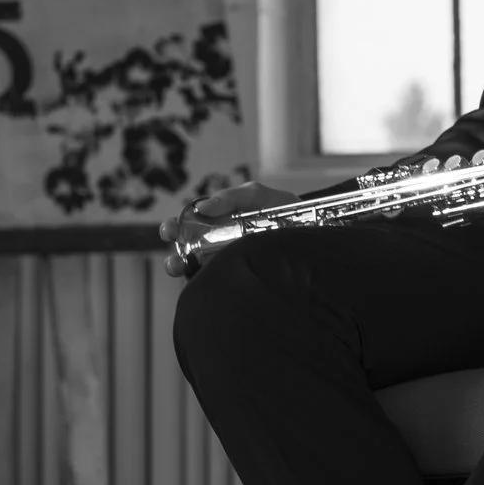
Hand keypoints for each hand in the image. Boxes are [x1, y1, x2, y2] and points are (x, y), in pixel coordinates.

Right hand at [159, 181, 295, 276]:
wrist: (314, 233)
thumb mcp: (257, 196)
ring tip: (183, 272)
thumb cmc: (284, 211)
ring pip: (200, 274)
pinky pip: (222, 288)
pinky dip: (209, 288)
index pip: (187, 227)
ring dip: (186, 274)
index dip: (173, 228)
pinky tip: (207, 285)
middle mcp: (219, 247)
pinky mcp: (243, 282)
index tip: (169, 230)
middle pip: (187, 254)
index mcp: (218, 224)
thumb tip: (202, 207)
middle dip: (174, 256)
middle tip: (173, 257)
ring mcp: (230, 266)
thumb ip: (231, 197)